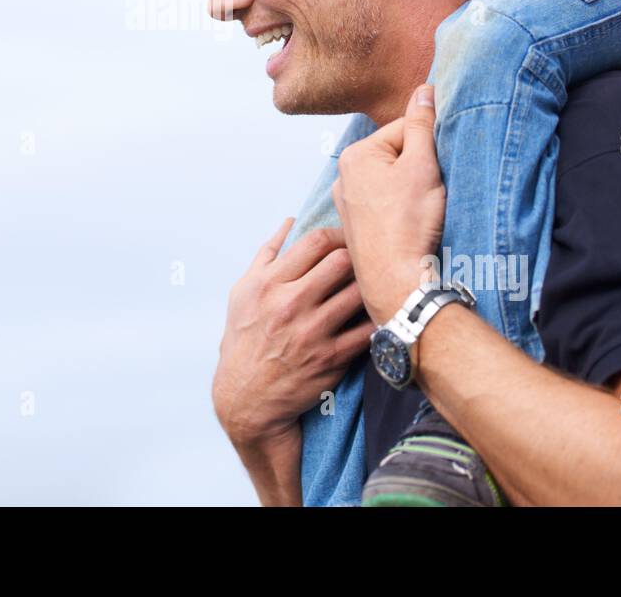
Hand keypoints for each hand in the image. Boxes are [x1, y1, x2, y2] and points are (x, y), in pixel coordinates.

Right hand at [212, 216, 374, 447]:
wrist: (246, 397)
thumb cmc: (244, 339)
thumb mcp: (242, 293)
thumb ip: (266, 255)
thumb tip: (289, 222)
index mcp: (268, 284)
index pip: (315, 242)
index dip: (338, 234)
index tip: (346, 240)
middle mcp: (290, 305)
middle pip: (342, 262)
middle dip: (357, 256)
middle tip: (366, 260)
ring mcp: (312, 332)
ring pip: (359, 292)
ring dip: (370, 285)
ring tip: (375, 284)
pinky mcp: (331, 358)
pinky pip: (366, 330)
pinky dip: (376, 318)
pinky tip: (378, 313)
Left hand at [331, 85, 445, 325]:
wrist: (396, 280)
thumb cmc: (408, 223)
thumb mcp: (423, 165)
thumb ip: (422, 124)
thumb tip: (424, 89)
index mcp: (355, 154)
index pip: (405, 130)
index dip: (430, 148)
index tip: (438, 171)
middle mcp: (343, 176)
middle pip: (398, 156)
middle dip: (420, 170)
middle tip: (429, 195)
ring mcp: (347, 204)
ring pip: (392, 183)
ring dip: (412, 191)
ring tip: (421, 213)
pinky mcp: (358, 227)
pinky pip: (386, 206)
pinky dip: (401, 212)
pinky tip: (411, 227)